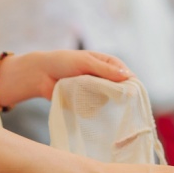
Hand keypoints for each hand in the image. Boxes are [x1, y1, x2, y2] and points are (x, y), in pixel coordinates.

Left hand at [0, 50, 133, 108]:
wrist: (40, 75)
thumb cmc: (63, 62)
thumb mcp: (85, 62)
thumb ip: (105, 70)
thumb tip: (127, 76)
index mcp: (107, 63)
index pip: (125, 73)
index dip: (130, 82)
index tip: (133, 93)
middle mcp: (104, 77)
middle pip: (120, 88)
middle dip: (120, 95)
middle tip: (121, 104)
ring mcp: (96, 90)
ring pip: (109, 99)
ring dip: (106, 102)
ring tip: (102, 105)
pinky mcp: (87, 101)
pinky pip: (97, 107)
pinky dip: (96, 108)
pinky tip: (93, 110)